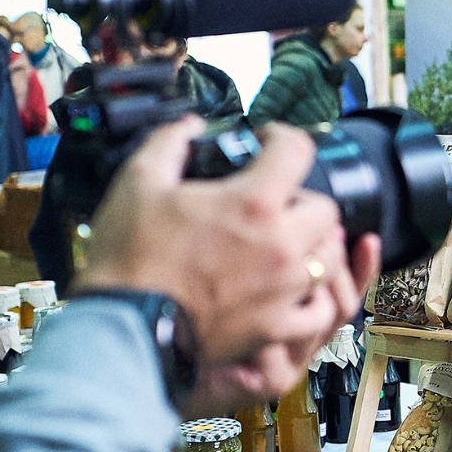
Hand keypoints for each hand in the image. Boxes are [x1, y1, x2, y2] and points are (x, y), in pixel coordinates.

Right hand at [79, 117, 375, 418]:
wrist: (123, 327)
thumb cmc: (130, 258)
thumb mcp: (138, 181)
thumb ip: (170, 142)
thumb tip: (190, 125)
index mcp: (254, 203)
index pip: (297, 150)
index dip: (282, 136)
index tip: (268, 142)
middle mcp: (281, 244)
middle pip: (325, 209)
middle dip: (302, 198)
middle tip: (274, 202)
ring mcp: (284, 289)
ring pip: (328, 258)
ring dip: (313, 245)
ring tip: (284, 244)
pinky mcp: (276, 326)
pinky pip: (318, 311)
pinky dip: (312, 299)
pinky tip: (293, 291)